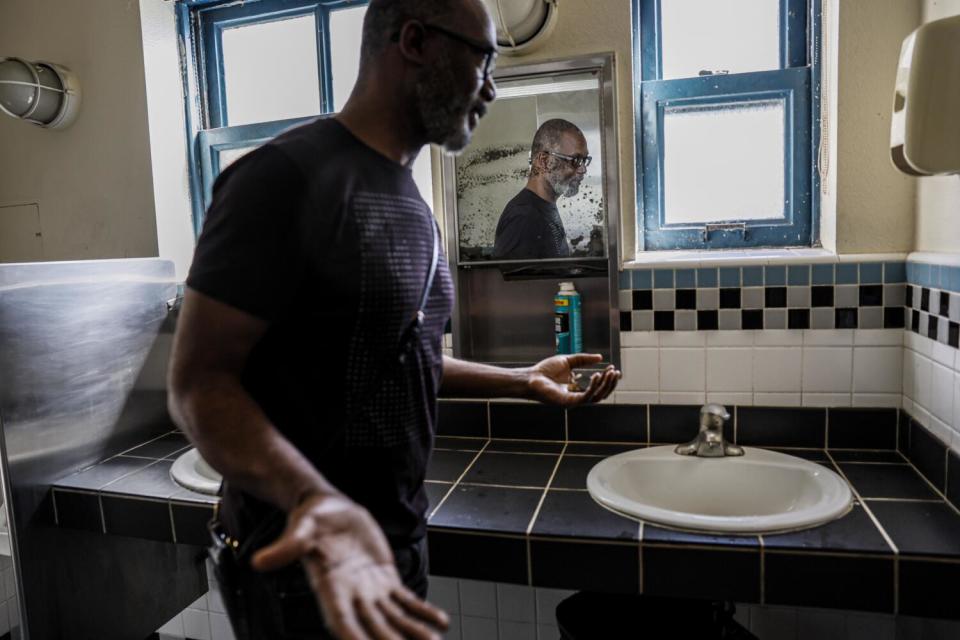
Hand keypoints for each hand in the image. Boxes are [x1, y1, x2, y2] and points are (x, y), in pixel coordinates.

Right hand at [251, 493, 447, 639]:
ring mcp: (371, 590)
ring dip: (414, 633)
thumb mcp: (300, 529)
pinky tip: (441, 622)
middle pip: (374, 628)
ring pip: (395, 619)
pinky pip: (406, 600)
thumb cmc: (311, 520)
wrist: (328, 509)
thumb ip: (287, 547)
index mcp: (330, 587)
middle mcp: (352, 595)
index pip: (342, 621)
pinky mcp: (385, 578)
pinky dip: (422, 612)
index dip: (354, 638)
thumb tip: (259, 562)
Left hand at [526, 353, 620, 406]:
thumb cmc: (545, 371)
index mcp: (578, 389)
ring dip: (605, 385)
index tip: (613, 368)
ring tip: (609, 373)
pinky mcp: (569, 402)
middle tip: (615, 372)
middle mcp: (577, 396)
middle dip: (610, 383)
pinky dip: (593, 386)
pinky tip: (596, 375)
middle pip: (600, 393)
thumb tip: (600, 358)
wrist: (531, 377)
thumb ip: (584, 359)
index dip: (607, 379)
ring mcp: (574, 401)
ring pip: (596, 397)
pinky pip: (586, 397)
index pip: (597, 387)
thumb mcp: (568, 361)